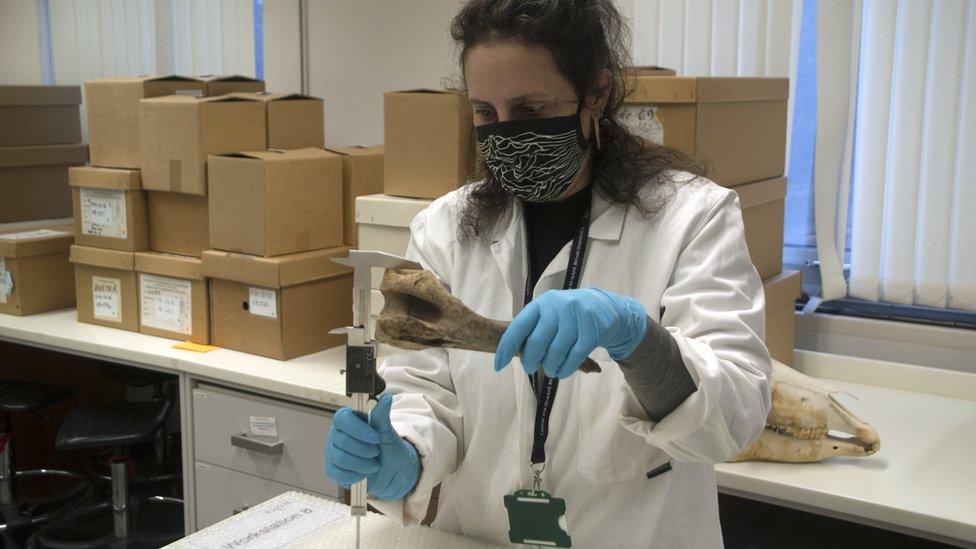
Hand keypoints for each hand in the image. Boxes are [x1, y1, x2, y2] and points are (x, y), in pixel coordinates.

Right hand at [325, 393, 419, 499]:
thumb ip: (383, 416)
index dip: (357, 429)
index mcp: (350, 419)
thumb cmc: (390, 449)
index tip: (376, 438)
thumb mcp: (389, 433)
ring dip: (362, 464)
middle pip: (341, 440)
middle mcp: (338, 434)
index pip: (342, 418)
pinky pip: (337, 473)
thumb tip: (387, 396)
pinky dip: (355, 475)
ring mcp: (333, 451)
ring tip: (374, 464)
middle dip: (364, 449)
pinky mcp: (333, 469)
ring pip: (339, 458)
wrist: (393, 472)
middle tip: (377, 452)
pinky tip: (365, 473)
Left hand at [495, 288, 647, 377]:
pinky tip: (562, 372)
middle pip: (537, 343)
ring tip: (550, 371)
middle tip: (530, 368)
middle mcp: (557, 307)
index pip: (519, 326)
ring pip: (555, 353)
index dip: (507, 347)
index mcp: (542, 303)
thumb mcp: (549, 313)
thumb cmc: (568, 315)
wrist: (605, 307)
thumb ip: (533, 328)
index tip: (498, 365)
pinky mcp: (592, 331)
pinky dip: (565, 370)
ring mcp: (576, 318)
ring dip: (550, 368)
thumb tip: (508, 353)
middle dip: (530, 361)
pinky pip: (574, 358)